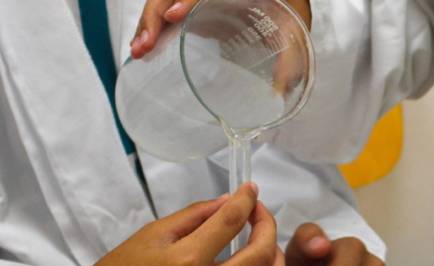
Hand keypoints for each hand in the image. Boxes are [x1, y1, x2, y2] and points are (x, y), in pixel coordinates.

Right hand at [0, 183, 285, 265]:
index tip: (250, 191)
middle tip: (261, 217)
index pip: (232, 220)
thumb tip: (231, 202)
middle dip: (267, 227)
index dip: (247, 199)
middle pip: (261, 255)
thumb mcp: (149, 236)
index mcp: (186, 260)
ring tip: (268, 254)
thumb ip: (194, 216)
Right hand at [131, 0, 311, 58]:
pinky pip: (166, 10)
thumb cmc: (288, 3)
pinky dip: (153, 27)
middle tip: (145, 46)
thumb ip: (291, 55)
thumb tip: (281, 90)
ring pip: (162, 0)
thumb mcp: (294, 23)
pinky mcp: (193, 4)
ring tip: (139, 51)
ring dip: (147, 24)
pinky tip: (146, 46)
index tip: (174, 16)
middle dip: (154, 17)